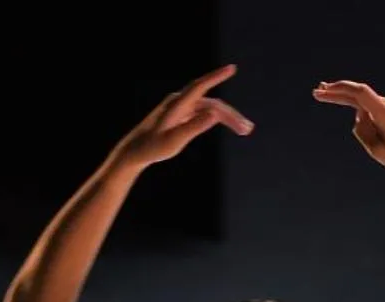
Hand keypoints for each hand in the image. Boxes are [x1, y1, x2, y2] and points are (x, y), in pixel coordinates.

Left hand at [117, 64, 252, 169]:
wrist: (136, 151)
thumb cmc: (153, 148)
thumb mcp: (174, 141)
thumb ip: (195, 127)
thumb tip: (215, 115)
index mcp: (177, 104)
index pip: (200, 86)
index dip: (216, 77)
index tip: (232, 68)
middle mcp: (180, 101)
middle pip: (211, 103)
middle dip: (231, 115)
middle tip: (247, 129)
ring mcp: (182, 107)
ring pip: (210, 109)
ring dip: (228, 118)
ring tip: (244, 131)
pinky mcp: (182, 115)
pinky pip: (204, 112)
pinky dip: (218, 118)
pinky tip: (229, 124)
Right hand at [312, 81, 384, 176]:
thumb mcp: (377, 150)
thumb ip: (363, 131)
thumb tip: (358, 117)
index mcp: (384, 112)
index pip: (358, 93)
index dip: (338, 90)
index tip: (323, 93)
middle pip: (359, 93)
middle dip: (338, 92)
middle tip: (319, 91)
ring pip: (367, 104)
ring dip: (354, 111)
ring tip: (357, 125)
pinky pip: (376, 109)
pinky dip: (364, 113)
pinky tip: (367, 127)